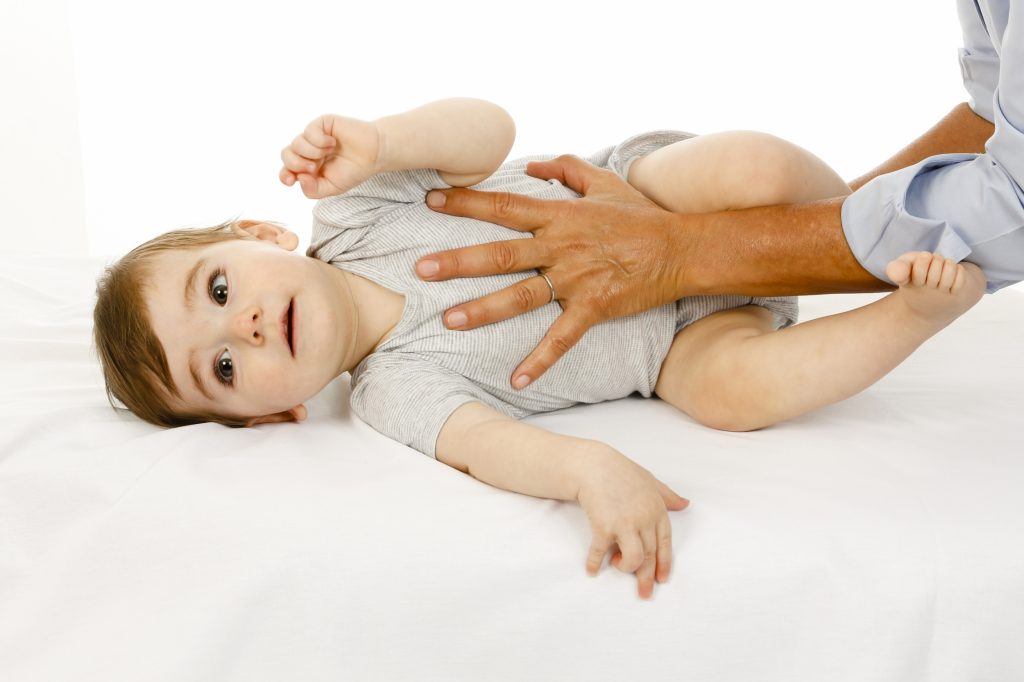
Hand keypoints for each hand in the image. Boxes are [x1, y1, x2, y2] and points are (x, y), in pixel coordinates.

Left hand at [279, 114, 380, 198]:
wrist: (373, 154)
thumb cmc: (353, 170)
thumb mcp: (332, 188)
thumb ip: (313, 190)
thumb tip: (298, 178)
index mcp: (308, 167)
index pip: (287, 170)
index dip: (285, 175)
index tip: (292, 180)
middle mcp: (308, 151)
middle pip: (286, 155)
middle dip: (297, 164)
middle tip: (314, 168)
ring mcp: (313, 136)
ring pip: (296, 143)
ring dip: (312, 152)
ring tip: (330, 153)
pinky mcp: (321, 123)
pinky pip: (309, 131)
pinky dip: (320, 140)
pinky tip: (333, 143)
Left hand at [416, 155, 684, 388]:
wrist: (682, 248)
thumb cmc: (640, 215)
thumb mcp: (603, 181)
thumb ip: (565, 168)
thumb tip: (532, 162)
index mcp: (560, 215)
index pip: (504, 206)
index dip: (466, 202)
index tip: (431, 200)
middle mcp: (561, 246)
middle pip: (501, 253)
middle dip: (459, 261)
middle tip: (421, 269)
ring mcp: (576, 279)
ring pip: (521, 295)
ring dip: (484, 309)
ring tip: (449, 320)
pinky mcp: (594, 308)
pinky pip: (562, 338)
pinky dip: (540, 360)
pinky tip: (516, 379)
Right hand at [576, 446, 688, 599]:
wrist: (594, 465)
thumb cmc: (621, 472)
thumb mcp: (650, 482)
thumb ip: (668, 496)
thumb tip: (685, 503)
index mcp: (657, 511)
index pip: (665, 544)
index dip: (664, 563)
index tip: (662, 579)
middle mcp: (643, 519)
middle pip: (649, 556)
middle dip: (647, 578)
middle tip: (644, 594)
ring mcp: (624, 524)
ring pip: (634, 559)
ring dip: (626, 568)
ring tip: (617, 564)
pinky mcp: (604, 526)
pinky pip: (600, 552)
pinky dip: (595, 563)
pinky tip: (592, 570)